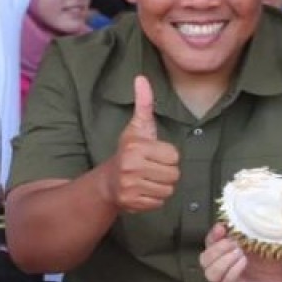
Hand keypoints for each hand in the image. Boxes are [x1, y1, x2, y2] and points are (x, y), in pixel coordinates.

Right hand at [100, 76, 180, 212]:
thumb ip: (144, 104)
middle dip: (167, 172)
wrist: (108, 181)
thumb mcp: (137, 127)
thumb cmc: (128, 151)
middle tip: (152, 168)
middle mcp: (131, 166)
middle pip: (174, 174)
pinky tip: (144, 190)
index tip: (155, 154)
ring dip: (162, 186)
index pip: (174, 156)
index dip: (168, 156)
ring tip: (149, 179)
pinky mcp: (131, 202)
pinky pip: (159, 202)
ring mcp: (130, 186)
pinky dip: (155, 198)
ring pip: (168, 190)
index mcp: (136, 147)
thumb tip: (141, 78)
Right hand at [200, 225, 281, 281]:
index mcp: (225, 253)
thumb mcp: (260, 242)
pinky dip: (233, 270)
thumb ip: (249, 231)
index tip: (221, 227)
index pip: (209, 243)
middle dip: (216, 248)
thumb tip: (244, 217)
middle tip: (233, 242)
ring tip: (239, 252)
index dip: (213, 235)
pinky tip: (243, 262)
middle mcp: (223, 268)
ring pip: (211, 274)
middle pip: (204, 260)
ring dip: (223, 260)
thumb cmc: (270, 262)